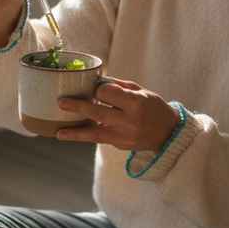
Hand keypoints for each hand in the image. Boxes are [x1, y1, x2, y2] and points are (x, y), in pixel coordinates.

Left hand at [55, 78, 181, 151]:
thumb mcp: (141, 92)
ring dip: (75, 133)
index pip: (107, 93)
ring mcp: (124, 136)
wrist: (169, 133)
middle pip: (98, 112)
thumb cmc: (153, 107)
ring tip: (59, 132)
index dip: (98, 89)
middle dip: (78, 107)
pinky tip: (71, 134)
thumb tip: (95, 82)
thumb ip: (118, 86)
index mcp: (135, 103)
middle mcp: (129, 121)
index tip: (95, 88)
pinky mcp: (120, 146)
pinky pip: (100, 139)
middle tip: (61, 102)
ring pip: (95, 133)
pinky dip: (86, 135)